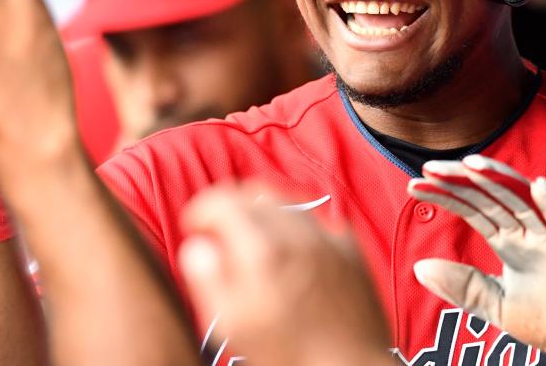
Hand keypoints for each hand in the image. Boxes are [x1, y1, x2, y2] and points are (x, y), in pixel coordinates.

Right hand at [178, 184, 392, 365]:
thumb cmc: (291, 355)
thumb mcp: (232, 324)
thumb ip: (208, 278)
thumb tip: (197, 247)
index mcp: (262, 249)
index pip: (223, 201)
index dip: (201, 210)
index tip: (194, 227)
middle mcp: (297, 234)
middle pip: (254, 195)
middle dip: (230, 207)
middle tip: (219, 231)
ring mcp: (328, 237)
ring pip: (287, 202)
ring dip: (263, 212)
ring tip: (252, 239)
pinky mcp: (350, 248)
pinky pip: (317, 220)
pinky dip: (297, 226)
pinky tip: (292, 250)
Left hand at [408, 155, 545, 362]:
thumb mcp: (497, 305)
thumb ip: (462, 286)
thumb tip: (419, 267)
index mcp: (509, 240)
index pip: (472, 209)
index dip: (446, 196)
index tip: (414, 185)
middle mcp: (529, 230)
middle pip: (490, 196)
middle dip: (461, 181)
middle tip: (430, 167)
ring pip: (523, 200)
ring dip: (498, 180)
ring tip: (470, 164)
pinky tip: (539, 185)